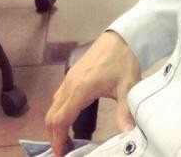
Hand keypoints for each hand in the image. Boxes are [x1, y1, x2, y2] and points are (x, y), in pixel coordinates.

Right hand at [45, 31, 141, 156]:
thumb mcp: (129, 87)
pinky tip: (70, 119)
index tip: (61, 154)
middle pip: (52, 116)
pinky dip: (59, 112)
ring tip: (67, 140)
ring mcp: (69, 78)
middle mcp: (70, 84)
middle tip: (64, 151)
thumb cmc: (124, 60)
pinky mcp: (72, 74)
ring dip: (56, 124)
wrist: (122, 36)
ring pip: (53, 106)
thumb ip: (126, 113)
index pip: (60, 120)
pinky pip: (59, 97)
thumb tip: (129, 135)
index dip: (58, 140)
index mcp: (80, 89)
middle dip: (54, 136)